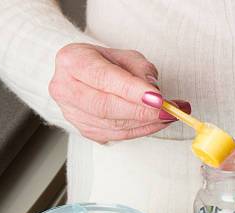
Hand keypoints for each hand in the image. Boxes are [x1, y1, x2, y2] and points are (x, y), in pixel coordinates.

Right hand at [49, 43, 189, 142]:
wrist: (82, 75)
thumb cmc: (103, 62)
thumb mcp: (123, 55)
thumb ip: (139, 68)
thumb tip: (153, 89)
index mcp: (72, 61)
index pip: (104, 79)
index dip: (132, 91)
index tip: (158, 99)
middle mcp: (66, 88)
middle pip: (106, 107)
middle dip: (143, 112)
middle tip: (169, 111)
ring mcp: (72, 112)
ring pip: (113, 124)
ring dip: (146, 123)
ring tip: (169, 115)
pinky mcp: (83, 129)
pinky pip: (116, 135)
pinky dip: (140, 130)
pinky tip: (155, 123)